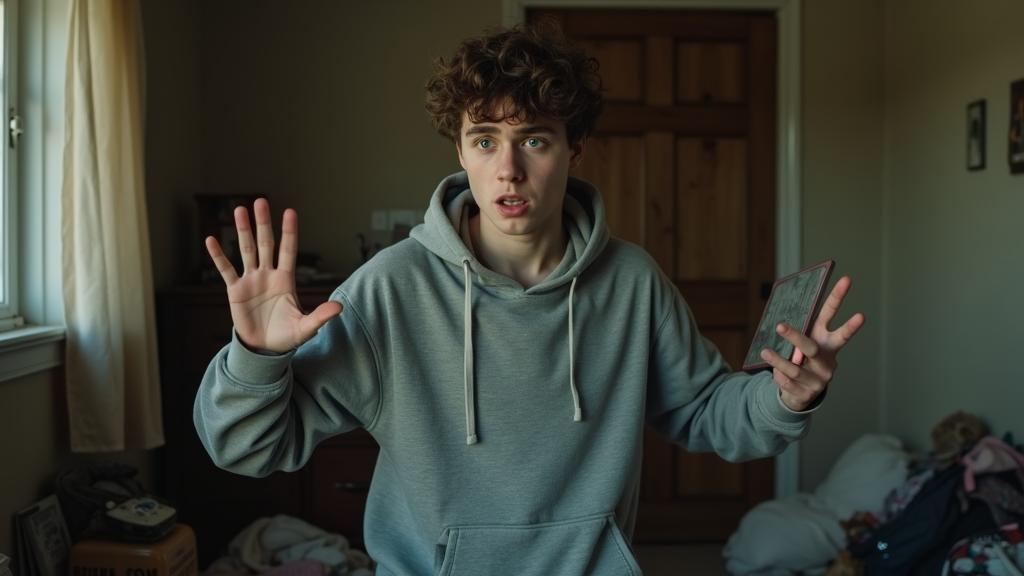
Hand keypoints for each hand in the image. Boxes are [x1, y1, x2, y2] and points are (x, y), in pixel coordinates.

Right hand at [205, 198, 342, 352]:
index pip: (288, 250)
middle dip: (263, 223)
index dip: (289, 232)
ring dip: (243, 230)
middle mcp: (268, 274)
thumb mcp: (306, 327)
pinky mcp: (235, 290)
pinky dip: (219, 256)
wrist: (265, 348)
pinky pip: (226, 270)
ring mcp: (251, 280)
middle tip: (261, 201)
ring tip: (239, 209)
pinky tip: (211, 239)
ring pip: (247, 250)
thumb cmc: (287, 336)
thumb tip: (339, 307)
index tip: (290, 212)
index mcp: (286, 279)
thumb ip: (320, 316)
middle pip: (266, 243)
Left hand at [760, 276, 864, 410]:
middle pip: (811, 347)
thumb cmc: (804, 359)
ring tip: (765, 351)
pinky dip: (779, 375)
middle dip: (796, 337)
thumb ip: (801, 334)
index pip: (836, 323)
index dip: (844, 310)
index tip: (853, 294)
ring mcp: (819, 379)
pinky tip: (775, 373)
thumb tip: (783, 320)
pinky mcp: (808, 393)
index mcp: (828, 343)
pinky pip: (787, 382)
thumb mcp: (806, 344)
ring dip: (778, 360)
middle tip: (780, 326)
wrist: (803, 393)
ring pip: (795, 368)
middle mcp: (827, 361)